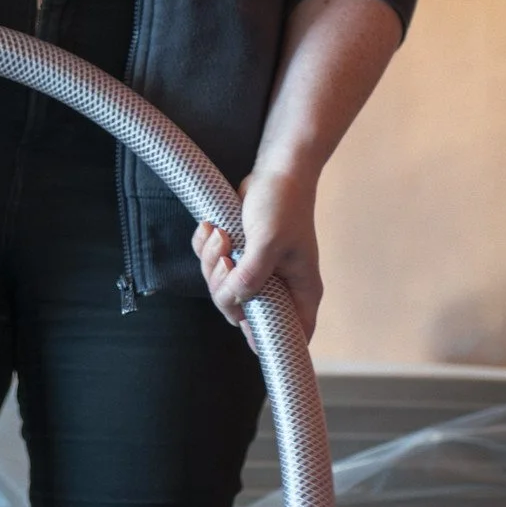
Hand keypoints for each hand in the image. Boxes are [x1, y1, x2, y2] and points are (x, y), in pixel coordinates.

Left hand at [191, 167, 322, 341]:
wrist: (278, 168)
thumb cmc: (284, 203)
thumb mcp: (268, 241)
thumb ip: (251, 277)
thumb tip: (231, 301)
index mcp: (300, 290)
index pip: (290, 334)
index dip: (265, 337)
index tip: (243, 318)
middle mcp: (280, 286)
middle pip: (240, 311)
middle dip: (224, 285)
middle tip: (226, 258)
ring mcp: (258, 271)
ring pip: (222, 288)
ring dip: (211, 261)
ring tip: (219, 235)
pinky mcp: (239, 254)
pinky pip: (212, 265)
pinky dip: (205, 248)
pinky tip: (211, 228)